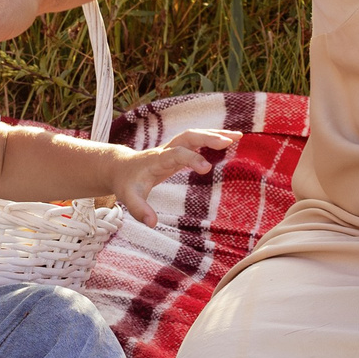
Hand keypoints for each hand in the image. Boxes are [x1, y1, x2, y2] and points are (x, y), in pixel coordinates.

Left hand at [107, 130, 238, 227]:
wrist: (120, 167)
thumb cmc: (127, 183)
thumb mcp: (128, 198)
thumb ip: (139, 210)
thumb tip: (152, 223)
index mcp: (156, 160)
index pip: (176, 154)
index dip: (191, 158)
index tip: (206, 168)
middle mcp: (166, 150)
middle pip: (188, 137)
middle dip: (208, 137)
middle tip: (229, 141)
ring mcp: (172, 148)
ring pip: (194, 135)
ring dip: (215, 134)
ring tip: (238, 136)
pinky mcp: (178, 151)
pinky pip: (197, 141)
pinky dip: (213, 138)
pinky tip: (229, 141)